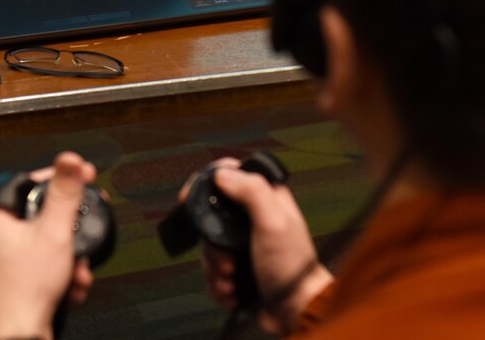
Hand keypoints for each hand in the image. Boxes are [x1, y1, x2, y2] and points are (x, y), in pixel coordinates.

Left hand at [0, 152, 96, 339]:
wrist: (17, 339)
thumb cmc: (23, 293)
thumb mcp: (54, 232)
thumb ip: (65, 193)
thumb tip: (70, 159)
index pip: (30, 182)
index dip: (61, 179)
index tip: (85, 176)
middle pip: (43, 214)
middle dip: (71, 228)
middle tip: (89, 225)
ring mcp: (3, 260)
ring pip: (48, 241)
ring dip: (71, 254)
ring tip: (77, 267)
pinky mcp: (15, 280)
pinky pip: (45, 263)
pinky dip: (63, 272)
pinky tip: (71, 285)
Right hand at [187, 159, 334, 334]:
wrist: (295, 312)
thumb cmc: (293, 267)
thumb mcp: (274, 222)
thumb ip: (251, 192)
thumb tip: (223, 173)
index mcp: (264, 199)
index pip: (228, 176)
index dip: (206, 182)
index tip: (190, 197)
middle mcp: (251, 219)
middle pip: (210, 217)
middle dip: (212, 242)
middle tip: (228, 257)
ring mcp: (242, 245)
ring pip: (208, 247)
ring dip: (215, 267)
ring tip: (232, 277)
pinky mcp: (236, 268)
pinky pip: (211, 271)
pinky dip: (218, 284)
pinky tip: (233, 289)